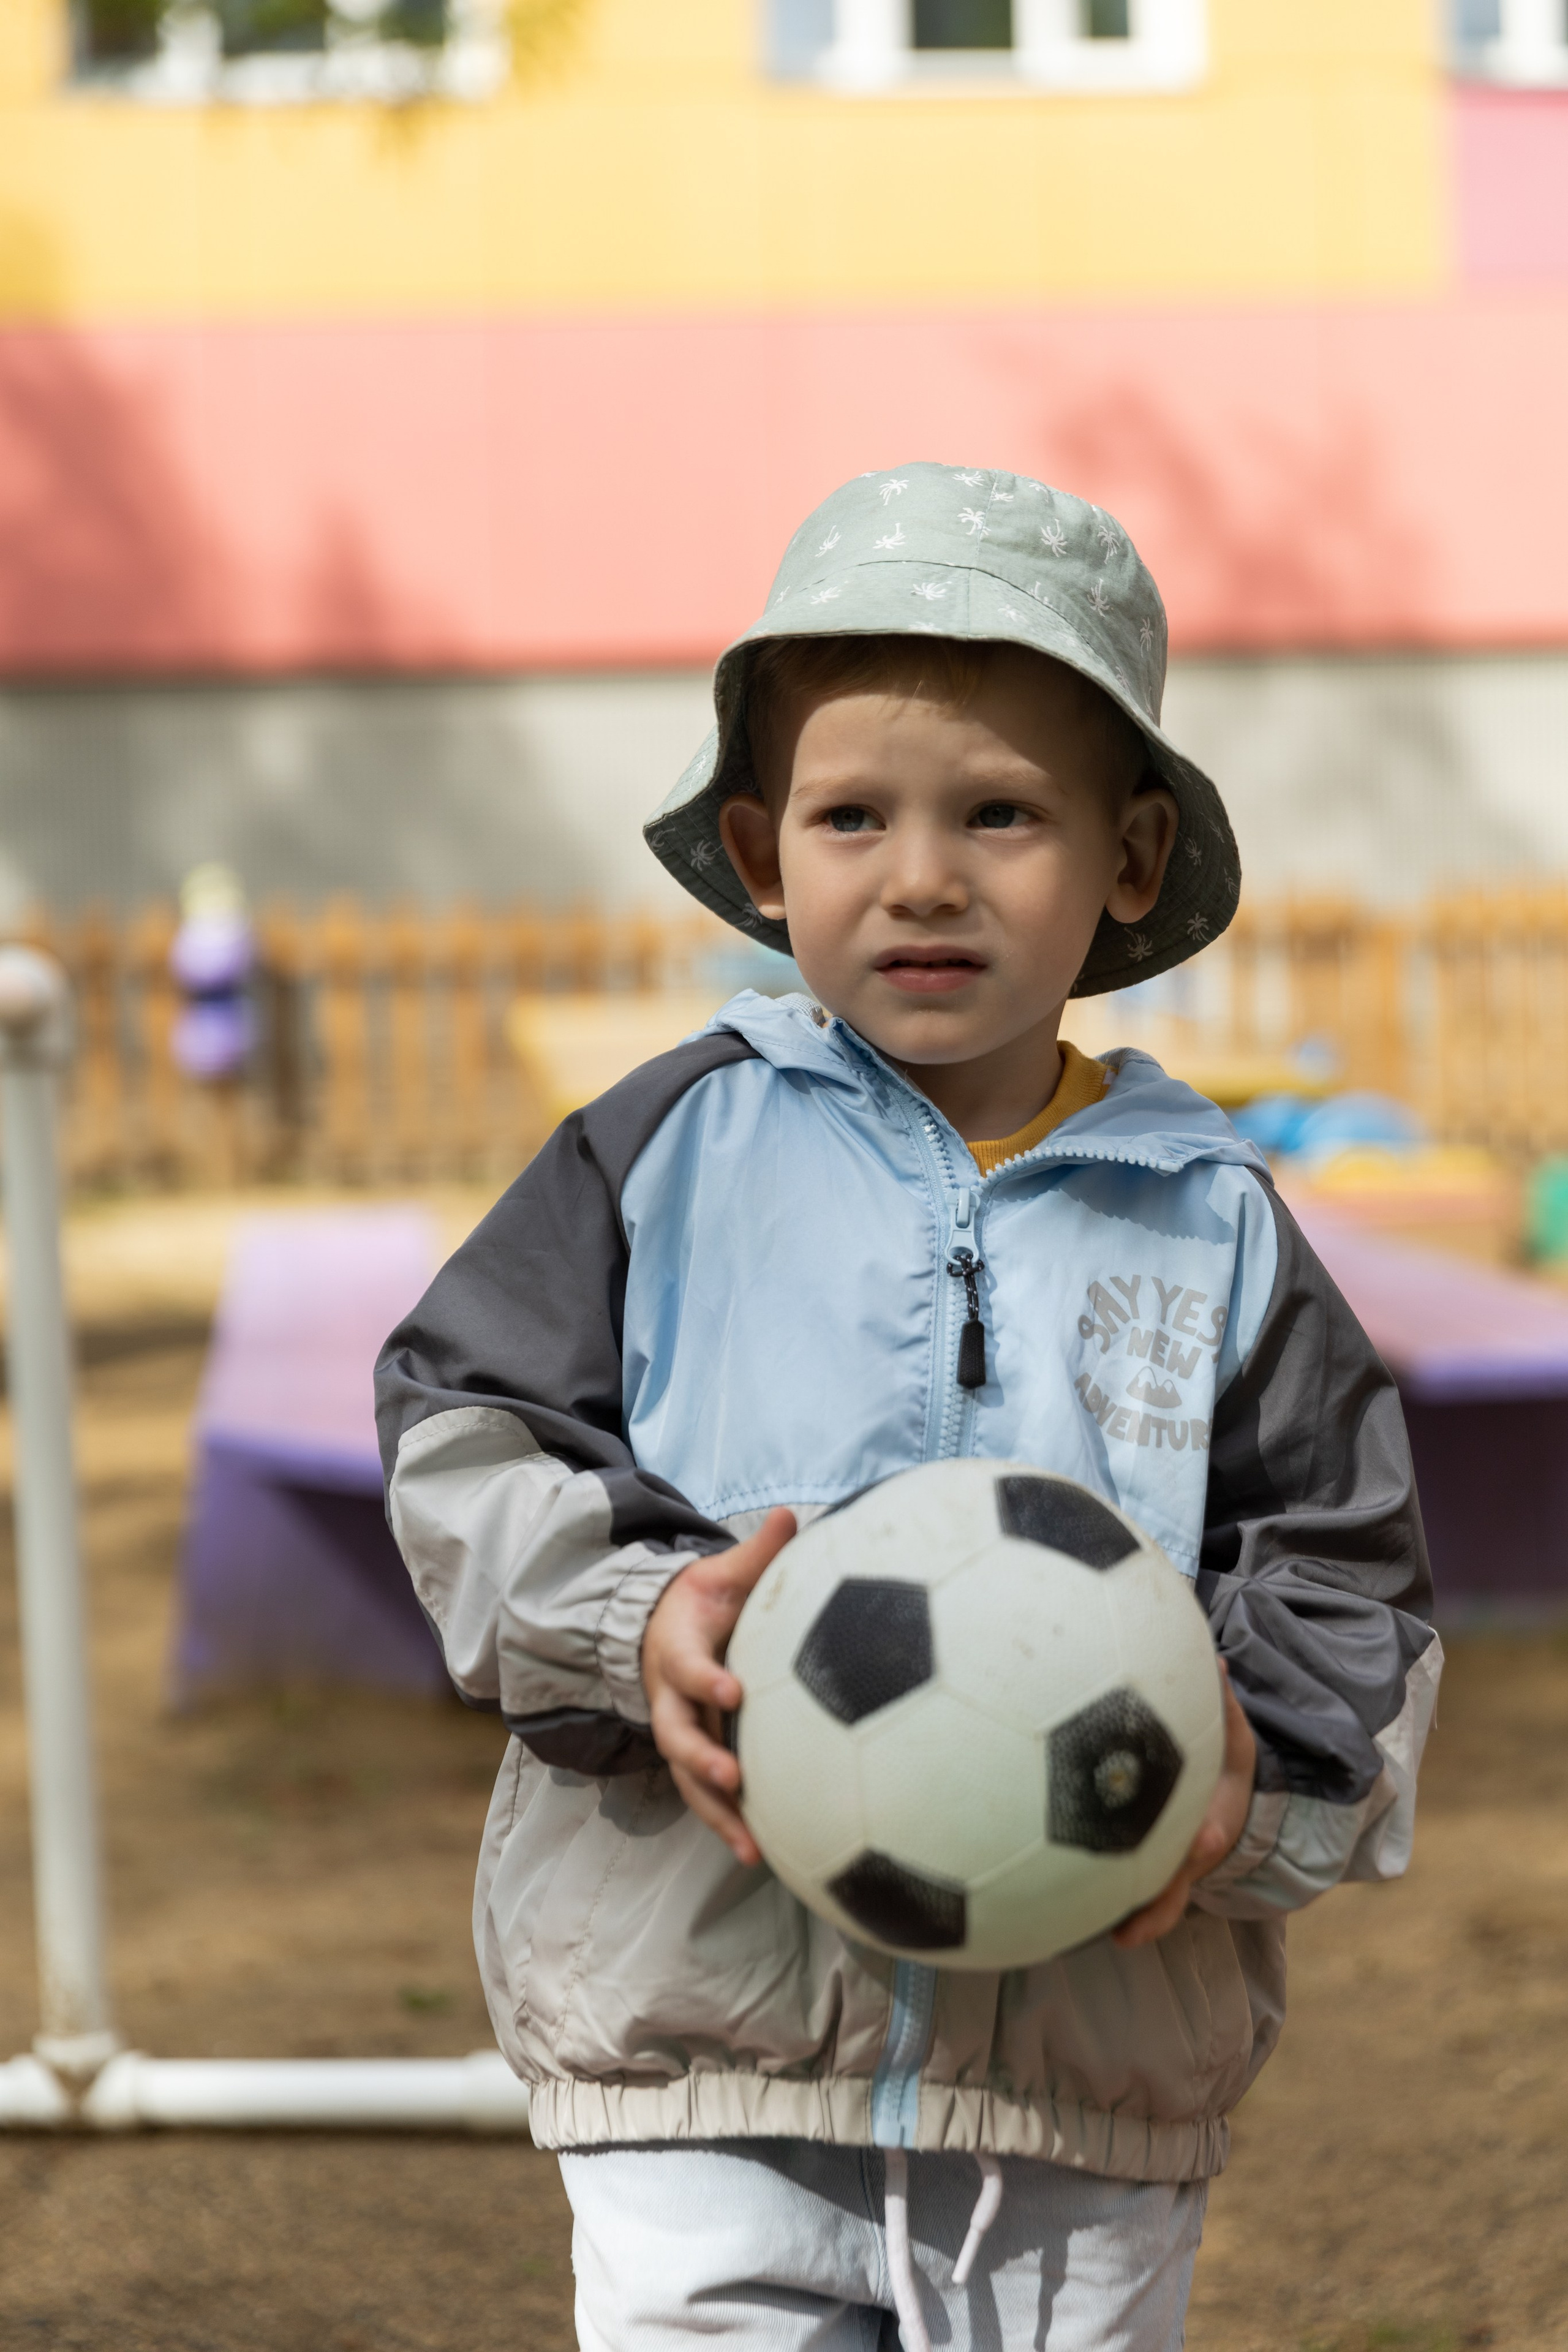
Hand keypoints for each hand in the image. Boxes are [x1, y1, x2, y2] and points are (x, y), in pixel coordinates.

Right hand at [642, 1508, 797, 1864]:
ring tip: (749, 1846)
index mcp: (678, 1650)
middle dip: (702, 1757)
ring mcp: (680, 1732)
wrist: (662, 1630)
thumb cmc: (703, 1600)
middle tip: (733, 1775)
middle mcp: (671, 1698)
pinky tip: (761, 1854)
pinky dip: (727, 1824)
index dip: (707, 1679)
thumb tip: (790, 1514)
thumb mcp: (721, 1573)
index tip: (735, 1689)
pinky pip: (705, 1796)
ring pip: (687, 1779)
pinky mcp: (695, 1757)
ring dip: (715, 1811)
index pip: (688, 1667)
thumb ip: (757, 1552)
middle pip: (676, 1735)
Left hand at [1112, 1662, 1256, 1948]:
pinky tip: (1050, 1906)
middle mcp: (1187, 1857)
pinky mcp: (1146, 1876)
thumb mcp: (1232, 1737)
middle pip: (1173, 1887)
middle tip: (1129, 1930)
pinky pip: (1124, 1895)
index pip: (1207, 1835)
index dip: (1202, 1841)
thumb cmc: (1222, 1766)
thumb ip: (1223, 1703)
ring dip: (1127, 1920)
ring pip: (1151, 1905)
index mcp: (1210, 1821)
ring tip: (1085, 1934)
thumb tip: (1213, 1662)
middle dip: (1155, 1905)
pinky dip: (1098, 1907)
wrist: (1229, 1804)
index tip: (1203, 1841)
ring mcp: (1169, 1873)